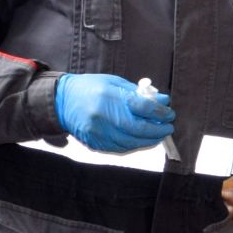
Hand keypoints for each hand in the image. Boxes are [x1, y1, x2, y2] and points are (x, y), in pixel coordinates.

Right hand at [55, 73, 175, 151]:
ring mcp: (97, 133)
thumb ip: (138, 93)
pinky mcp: (95, 144)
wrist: (62, 102)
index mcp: (107, 96)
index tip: (169, 113)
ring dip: (149, 140)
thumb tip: (163, 100)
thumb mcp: (114, 83)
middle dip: (158, 130)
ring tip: (158, 134)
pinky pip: (121, 148)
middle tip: (168, 128)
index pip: (141, 107)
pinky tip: (142, 140)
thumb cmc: (90, 88)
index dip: (159, 112)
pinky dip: (135, 145)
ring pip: (131, 143)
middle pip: (138, 129)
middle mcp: (102, 116)